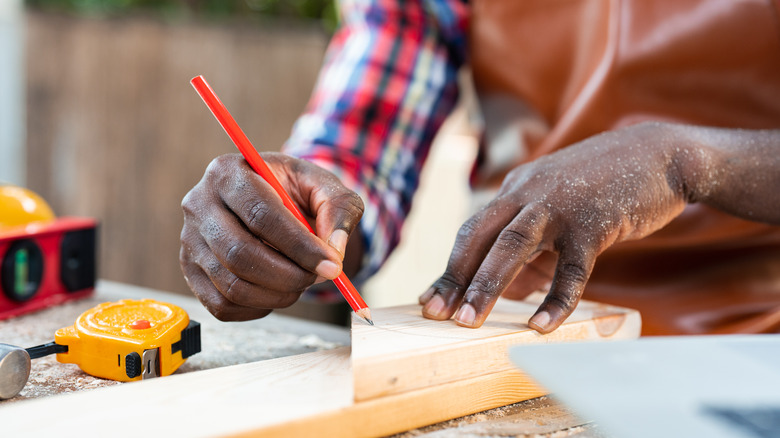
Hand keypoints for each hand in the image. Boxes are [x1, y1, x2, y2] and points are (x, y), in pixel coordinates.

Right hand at [180, 153, 363, 320]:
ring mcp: (189, 240)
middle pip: (240, 253)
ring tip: (301, 281)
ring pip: (232, 285)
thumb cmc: (294, 191)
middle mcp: (199, 204)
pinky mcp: (190, 271)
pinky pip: (222, 305)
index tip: (332, 265)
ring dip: (277, 294)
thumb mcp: (323, 186)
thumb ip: (339, 209)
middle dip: (289, 275)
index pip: (261, 215)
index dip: (299, 246)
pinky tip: (277, 291)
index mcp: (228, 172)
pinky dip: (258, 308)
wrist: (270, 200)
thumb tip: (335, 250)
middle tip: (319, 277)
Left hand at [420, 122, 691, 332]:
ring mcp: (559, 206)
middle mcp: (528, 194)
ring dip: (487, 284)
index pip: (472, 232)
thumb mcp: (557, 213)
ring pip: (512, 246)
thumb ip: (532, 252)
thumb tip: (507, 294)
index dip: (450, 268)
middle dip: (455, 277)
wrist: (659, 154)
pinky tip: (540, 325)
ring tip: (468, 321)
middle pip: (479, 237)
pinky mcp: (594, 222)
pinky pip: (570, 267)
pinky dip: (556, 299)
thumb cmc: (603, 189)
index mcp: (516, 191)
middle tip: (435, 315)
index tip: (429, 301)